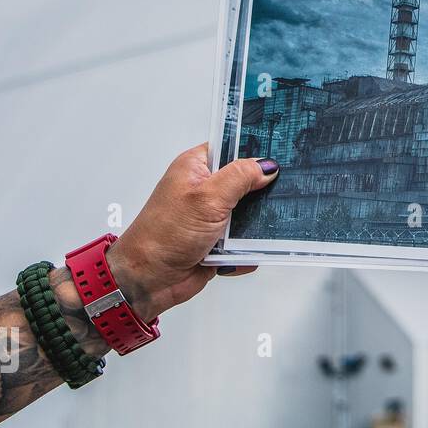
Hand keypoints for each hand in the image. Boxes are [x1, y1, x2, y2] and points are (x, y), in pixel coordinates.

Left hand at [104, 144, 278, 320]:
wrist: (149, 280)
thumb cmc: (162, 236)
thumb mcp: (207, 198)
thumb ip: (240, 177)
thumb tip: (266, 166)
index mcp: (196, 167)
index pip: (232, 147)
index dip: (254, 149)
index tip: (279, 155)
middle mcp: (204, 189)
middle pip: (247, 181)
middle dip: (260, 192)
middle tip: (273, 196)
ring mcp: (212, 215)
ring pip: (250, 213)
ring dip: (252, 226)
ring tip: (249, 231)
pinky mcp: (218, 240)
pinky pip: (245, 240)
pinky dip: (245, 249)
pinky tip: (236, 254)